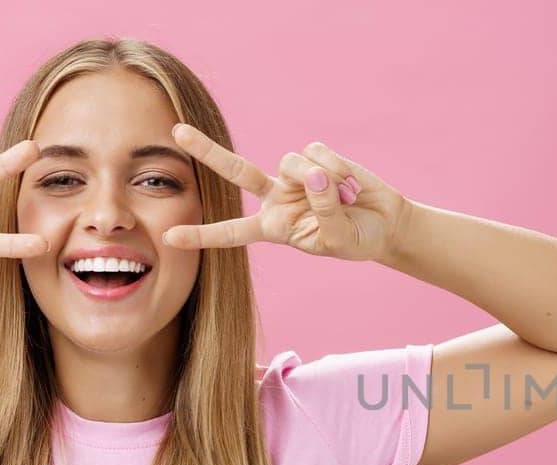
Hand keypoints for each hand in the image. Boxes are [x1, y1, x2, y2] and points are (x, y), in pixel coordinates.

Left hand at [163, 123, 409, 261]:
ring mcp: (295, 175)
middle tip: (177, 132)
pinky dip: (337, 167)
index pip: (233, 232)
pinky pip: (316, 153)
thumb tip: (315, 175)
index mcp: (275, 227)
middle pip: (235, 171)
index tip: (171, 236)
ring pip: (290, 162)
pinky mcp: (316, 157)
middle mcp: (278, 198)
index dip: (203, 235)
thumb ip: (325, 212)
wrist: (385, 224)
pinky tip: (351, 184)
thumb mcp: (338, 240)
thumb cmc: (358, 240)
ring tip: (346, 197)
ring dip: (322, 179)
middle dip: (207, 151)